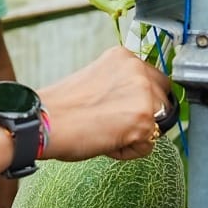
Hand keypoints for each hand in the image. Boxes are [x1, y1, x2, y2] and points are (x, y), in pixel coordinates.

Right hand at [39, 48, 171, 161]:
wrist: (44, 123)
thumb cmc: (61, 108)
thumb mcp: (96, 80)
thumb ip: (121, 85)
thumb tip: (137, 103)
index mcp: (123, 56)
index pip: (153, 79)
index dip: (142, 100)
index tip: (126, 111)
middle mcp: (137, 69)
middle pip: (163, 101)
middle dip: (145, 117)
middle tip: (114, 125)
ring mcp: (144, 93)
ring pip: (158, 124)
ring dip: (136, 135)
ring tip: (106, 132)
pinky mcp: (145, 119)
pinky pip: (148, 145)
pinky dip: (128, 151)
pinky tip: (107, 142)